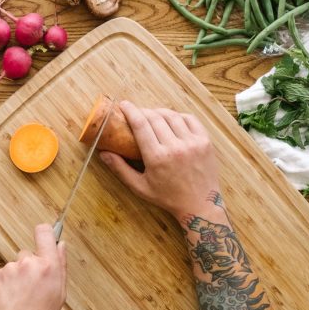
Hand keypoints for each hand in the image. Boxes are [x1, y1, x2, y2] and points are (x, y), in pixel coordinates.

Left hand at [0, 223, 66, 309]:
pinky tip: (8, 299)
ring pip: (13, 266)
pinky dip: (3, 285)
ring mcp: (8, 268)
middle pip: (28, 254)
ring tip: (18, 298)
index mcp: (47, 266)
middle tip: (31, 287)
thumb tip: (61, 245)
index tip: (44, 237)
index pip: (44, 233)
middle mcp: (27, 262)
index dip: (44, 233)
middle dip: (29, 266)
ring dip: (15, 277)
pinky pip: (1, 275)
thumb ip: (60, 266)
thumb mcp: (60, 294)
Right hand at [100, 101, 221, 222]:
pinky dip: (178, 116)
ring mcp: (192, 143)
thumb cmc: (168, 197)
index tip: (123, 104)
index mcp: (157, 157)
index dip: (130, 111)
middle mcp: (175, 147)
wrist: (199, 204)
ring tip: (153, 115)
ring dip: (159, 112)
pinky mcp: (205, 141)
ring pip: (172, 116)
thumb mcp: (140, 187)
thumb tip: (103, 153)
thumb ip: (120, 169)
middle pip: (155, 117)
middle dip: (143, 111)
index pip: (141, 124)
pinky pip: (190, 119)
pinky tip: (172, 120)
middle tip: (137, 113)